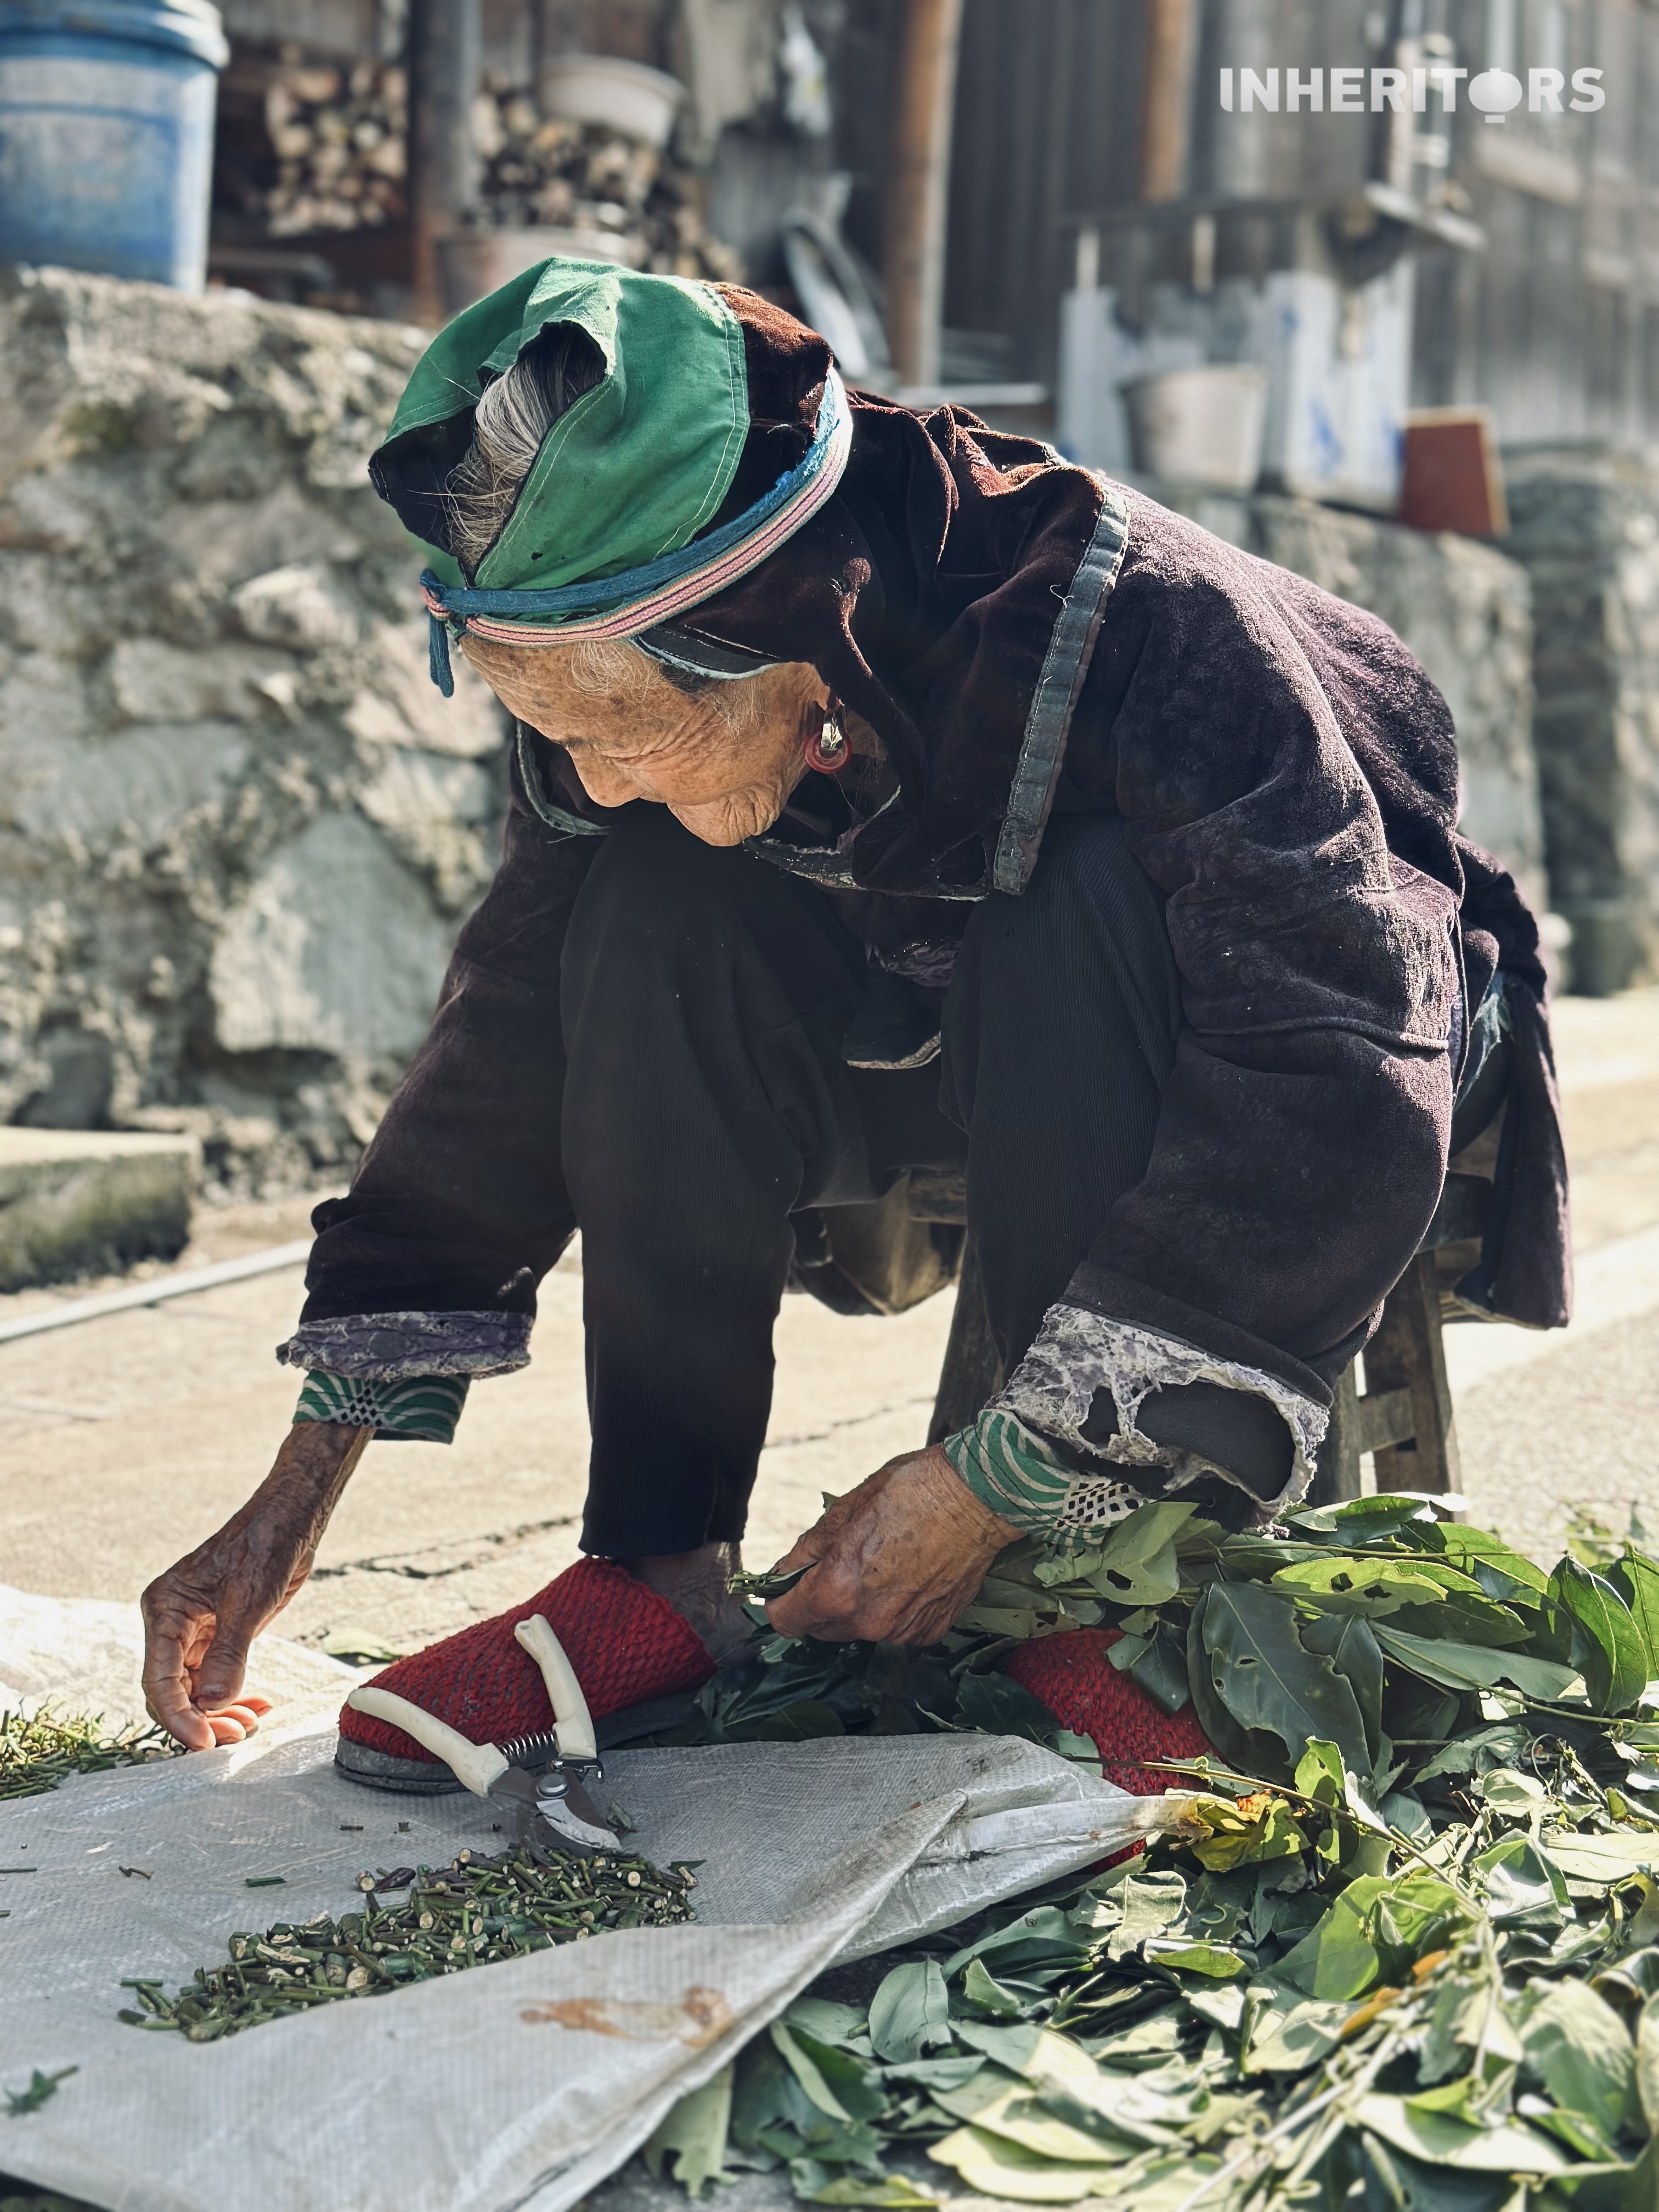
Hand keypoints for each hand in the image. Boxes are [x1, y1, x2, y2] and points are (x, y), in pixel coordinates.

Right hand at [140, 1424, 369, 1749]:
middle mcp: (170, 1623)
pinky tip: (256, 1706)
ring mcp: (191, 1631)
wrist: (290, 1519)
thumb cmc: (266, 1546)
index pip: (159, 1679)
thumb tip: (211, 1703)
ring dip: (217, 1713)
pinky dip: (232, 1696)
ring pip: (192, 1689)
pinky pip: (213, 1677)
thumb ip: (228, 1654)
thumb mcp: (249, 1601)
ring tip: (249, 1726)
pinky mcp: (215, 1634)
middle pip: (172, 1690)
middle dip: (199, 1720)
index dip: (179, 1717)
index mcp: (165, 1610)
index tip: (205, 1745)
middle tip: (235, 1738)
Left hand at [765, 1445, 1018, 1645]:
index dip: (781, 1601)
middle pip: (822, 1627)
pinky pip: (898, 1627)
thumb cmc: (910, 1492)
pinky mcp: (932, 1630)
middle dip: (821, 1601)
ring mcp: (902, 1631)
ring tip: (884, 1562)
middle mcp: (867, 1622)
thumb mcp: (844, 1511)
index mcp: (836, 1591)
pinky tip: (911, 1573)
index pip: (785, 1620)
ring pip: (861, 1628)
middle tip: (841, 1562)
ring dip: (860, 1605)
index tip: (788, 1586)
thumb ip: (807, 1551)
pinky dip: (896, 1609)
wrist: (976, 1496)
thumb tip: (784, 1572)